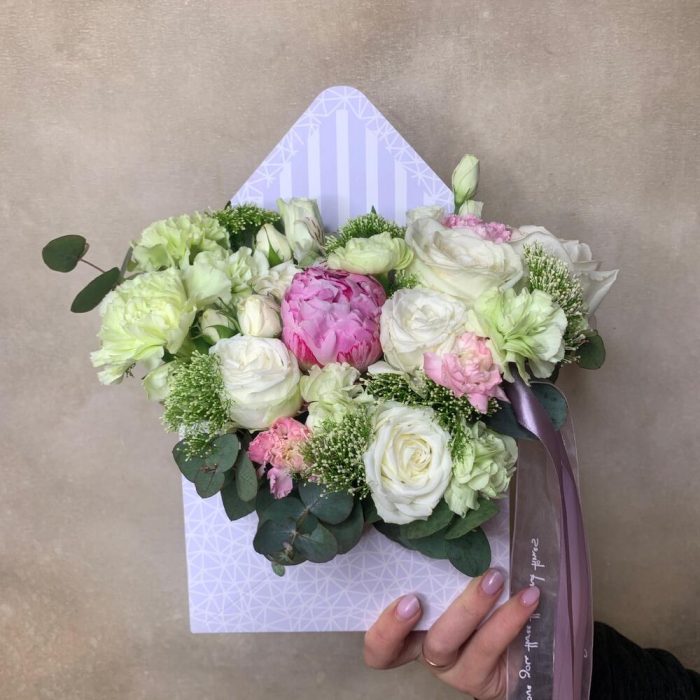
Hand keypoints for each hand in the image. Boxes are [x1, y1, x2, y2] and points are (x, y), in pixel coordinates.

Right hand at [363, 569, 539, 699]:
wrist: (516, 645)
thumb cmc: (468, 598)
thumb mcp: (445, 582)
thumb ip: (434, 562)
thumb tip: (436, 512)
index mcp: (411, 634)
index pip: (381, 647)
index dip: (387, 631)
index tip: (405, 600)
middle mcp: (432, 654)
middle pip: (426, 645)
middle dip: (419, 624)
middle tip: (417, 598)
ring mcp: (462, 669)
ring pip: (463, 645)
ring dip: (475, 608)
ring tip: (494, 577)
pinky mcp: (490, 676)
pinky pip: (496, 648)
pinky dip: (511, 618)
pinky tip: (528, 596)